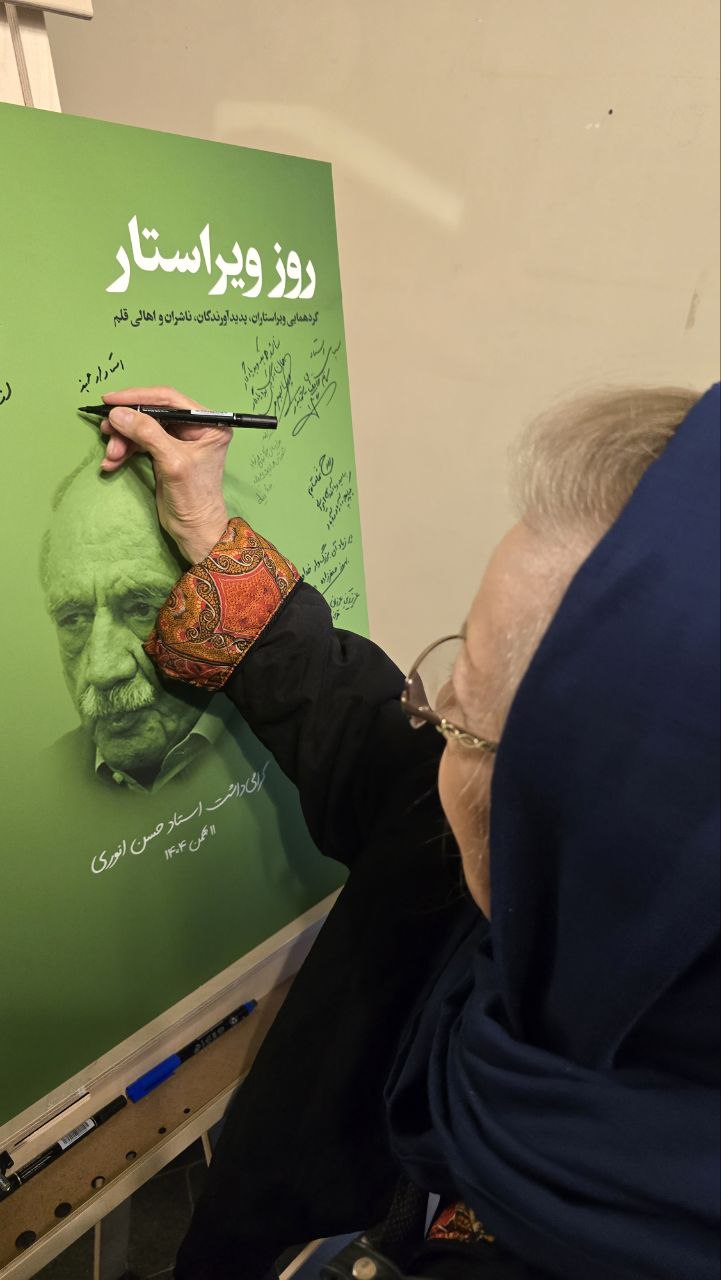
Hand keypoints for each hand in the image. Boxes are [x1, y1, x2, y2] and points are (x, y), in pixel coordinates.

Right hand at [100, 386, 230, 563]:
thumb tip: (118, 413)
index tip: (110, 400)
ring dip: (123, 440)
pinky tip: (112, 462)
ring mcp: (178, 440)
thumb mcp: (172, 462)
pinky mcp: (164, 453)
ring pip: (142, 429)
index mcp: (208, 423)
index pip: (169, 399)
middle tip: (106, 431)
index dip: (138, 397)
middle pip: (152, 413)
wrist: (194, 530)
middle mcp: (194, 427)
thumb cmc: (194, 498)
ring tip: (111, 456)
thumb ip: (147, 434)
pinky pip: (139, 443)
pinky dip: (124, 451)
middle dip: (127, 424)